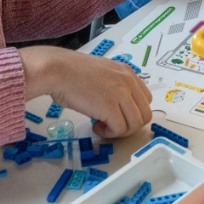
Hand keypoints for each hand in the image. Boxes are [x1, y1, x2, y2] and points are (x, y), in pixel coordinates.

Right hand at [19, 46, 151, 137]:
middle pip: (145, 114)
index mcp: (126, 72)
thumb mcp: (101, 73)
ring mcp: (121, 94)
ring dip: (120, 131)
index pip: (145, 99)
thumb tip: (114, 105)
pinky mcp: (110, 108)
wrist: (58, 70)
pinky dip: (109, 133)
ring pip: (136, 124)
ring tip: (102, 126)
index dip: (133, 112)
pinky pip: (120, 130)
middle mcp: (128, 82)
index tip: (117, 114)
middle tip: (111, 124)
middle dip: (129, 125)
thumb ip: (113, 85)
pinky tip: (95, 126)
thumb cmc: (70, 72)